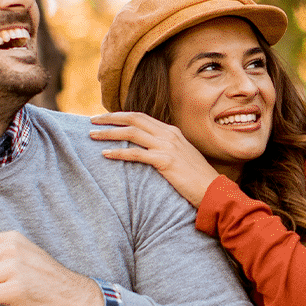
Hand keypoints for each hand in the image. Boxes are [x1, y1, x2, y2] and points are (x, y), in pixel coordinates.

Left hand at [89, 112, 220, 206]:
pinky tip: (105, 155)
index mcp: (172, 131)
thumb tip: (146, 150)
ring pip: (131, 133)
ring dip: (109, 133)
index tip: (104, 119)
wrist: (213, 190)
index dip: (121, 116)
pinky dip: (118, 153)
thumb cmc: (196, 178)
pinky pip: (136, 154)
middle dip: (110, 118)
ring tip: (92, 136)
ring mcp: (167, 146)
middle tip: (91, 121)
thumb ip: (165, 149)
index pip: (141, 117)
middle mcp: (168, 134)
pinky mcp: (165, 161)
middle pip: (133, 119)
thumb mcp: (181, 157)